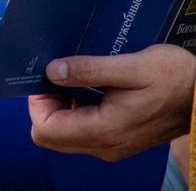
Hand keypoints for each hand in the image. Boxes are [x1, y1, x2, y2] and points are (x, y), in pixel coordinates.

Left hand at [27, 45, 195, 160]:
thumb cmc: (174, 79)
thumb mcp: (131, 66)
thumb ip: (89, 70)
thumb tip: (52, 72)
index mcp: (105, 131)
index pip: (45, 129)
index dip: (38, 103)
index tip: (48, 78)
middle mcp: (104, 145)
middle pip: (50, 135)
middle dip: (46, 105)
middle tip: (60, 77)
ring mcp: (111, 145)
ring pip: (64, 134)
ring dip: (61, 107)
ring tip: (75, 79)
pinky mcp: (117, 139)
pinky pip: (82, 130)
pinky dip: (76, 111)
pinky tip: (89, 88)